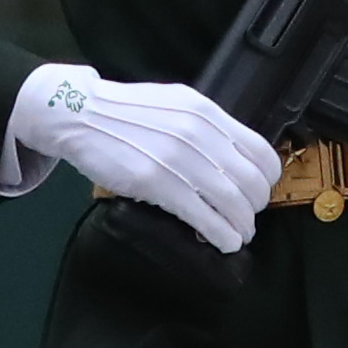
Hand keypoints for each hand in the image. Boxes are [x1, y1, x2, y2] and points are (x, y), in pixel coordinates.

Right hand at [8, 64, 278, 251]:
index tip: (257, 193)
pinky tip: (222, 242)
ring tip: (237, 236)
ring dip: (241, 227)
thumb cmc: (124, 112)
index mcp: (206, 112)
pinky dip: (220, 234)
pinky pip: (202, 215)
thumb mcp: (173, 105)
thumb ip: (203, 127)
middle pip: (251, 181)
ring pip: (232, 202)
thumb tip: (230, 158)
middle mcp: (198, 133)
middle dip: (255, 208)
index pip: (261, 151)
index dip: (267, 180)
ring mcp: (177, 158)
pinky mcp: (155, 182)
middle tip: (245, 219)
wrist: (79, 113)